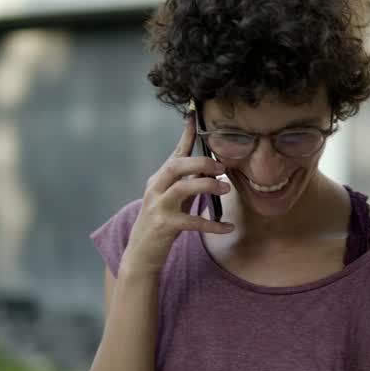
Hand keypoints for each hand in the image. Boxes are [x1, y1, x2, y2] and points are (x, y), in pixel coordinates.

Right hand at [124, 113, 233, 272]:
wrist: (141, 253)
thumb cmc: (162, 222)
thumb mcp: (174, 199)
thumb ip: (189, 182)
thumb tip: (212, 167)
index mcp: (159, 179)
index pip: (174, 153)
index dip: (186, 135)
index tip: (195, 116)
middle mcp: (155, 189)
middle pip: (176, 166)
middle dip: (201, 162)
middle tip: (222, 167)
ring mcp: (158, 207)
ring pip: (182, 188)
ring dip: (207, 186)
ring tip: (226, 189)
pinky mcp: (165, 226)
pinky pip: (193, 222)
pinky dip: (213, 224)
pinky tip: (228, 226)